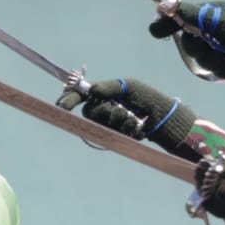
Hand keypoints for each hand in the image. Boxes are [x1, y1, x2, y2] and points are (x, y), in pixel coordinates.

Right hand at [57, 79, 194, 149]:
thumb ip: (109, 88)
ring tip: (133, 117)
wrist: (161, 116)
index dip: (69, 100)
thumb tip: (92, 89)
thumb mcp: (128, 87)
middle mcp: (101, 110)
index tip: (63, 106)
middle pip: (90, 113)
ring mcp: (107, 124)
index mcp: (101, 95)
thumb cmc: (144, 97)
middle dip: (105, 112)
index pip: (80, 96)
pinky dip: (126, 129)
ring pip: (103, 124)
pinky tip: (137, 125)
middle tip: (120, 109)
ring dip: (119, 120)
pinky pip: (114, 134)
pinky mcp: (115, 136)